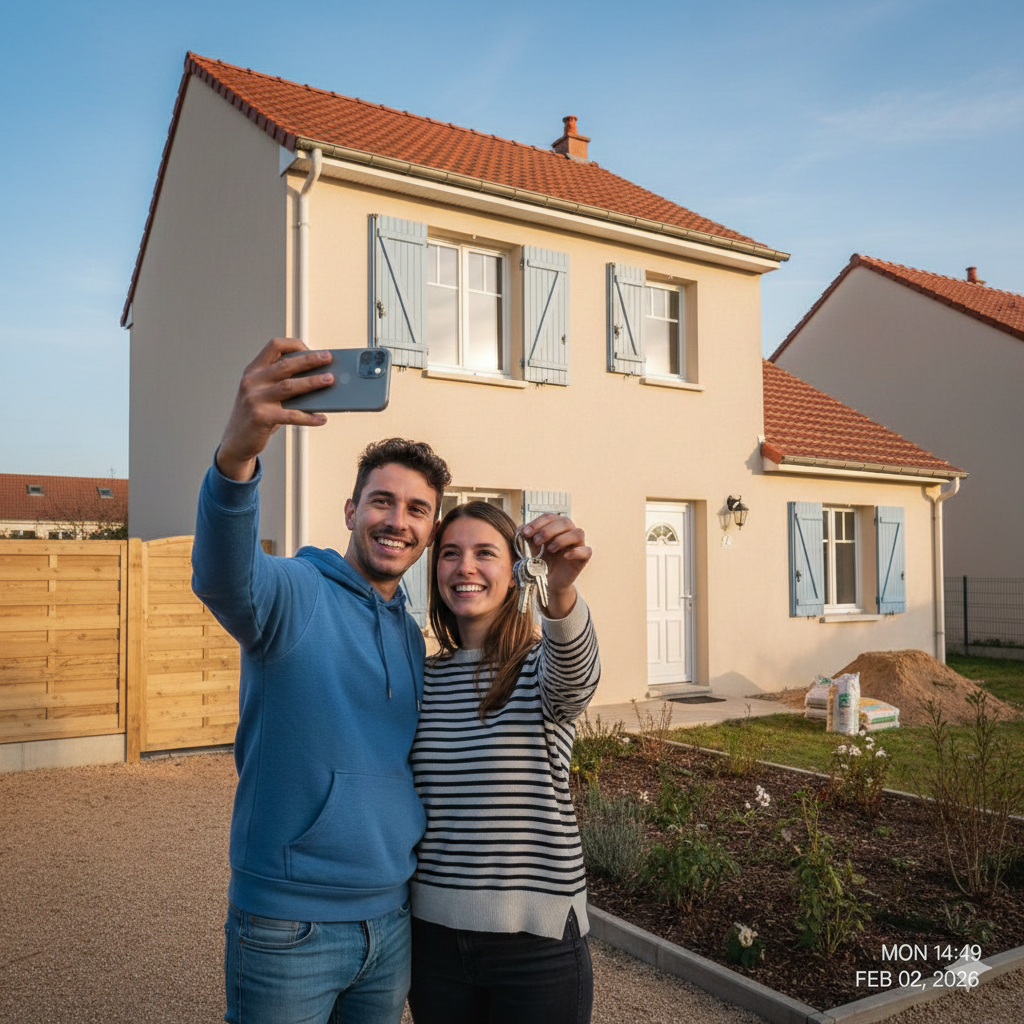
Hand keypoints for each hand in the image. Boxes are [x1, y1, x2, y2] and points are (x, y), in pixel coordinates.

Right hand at [216, 339, 333, 480]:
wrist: (237, 441)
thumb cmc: (258, 414)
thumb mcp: (264, 393)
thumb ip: (282, 383)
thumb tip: (319, 378)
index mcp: (254, 370)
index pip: (274, 346)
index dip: (294, 345)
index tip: (311, 350)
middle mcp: (252, 381)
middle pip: (285, 365)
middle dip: (309, 360)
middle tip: (328, 358)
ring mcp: (255, 399)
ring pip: (289, 386)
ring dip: (312, 382)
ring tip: (330, 380)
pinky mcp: (260, 418)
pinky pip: (291, 415)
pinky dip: (309, 417)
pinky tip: (322, 418)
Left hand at [520, 514, 590, 618]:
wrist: (547, 581)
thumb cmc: (541, 561)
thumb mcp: (531, 548)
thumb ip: (527, 537)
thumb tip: (522, 529)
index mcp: (556, 526)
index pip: (550, 517)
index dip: (537, 523)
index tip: (525, 532)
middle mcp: (569, 532)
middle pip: (565, 521)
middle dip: (548, 530)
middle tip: (537, 541)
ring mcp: (578, 545)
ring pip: (578, 533)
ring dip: (562, 539)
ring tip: (550, 549)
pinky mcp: (583, 558)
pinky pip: (586, 550)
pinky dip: (576, 552)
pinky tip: (565, 556)